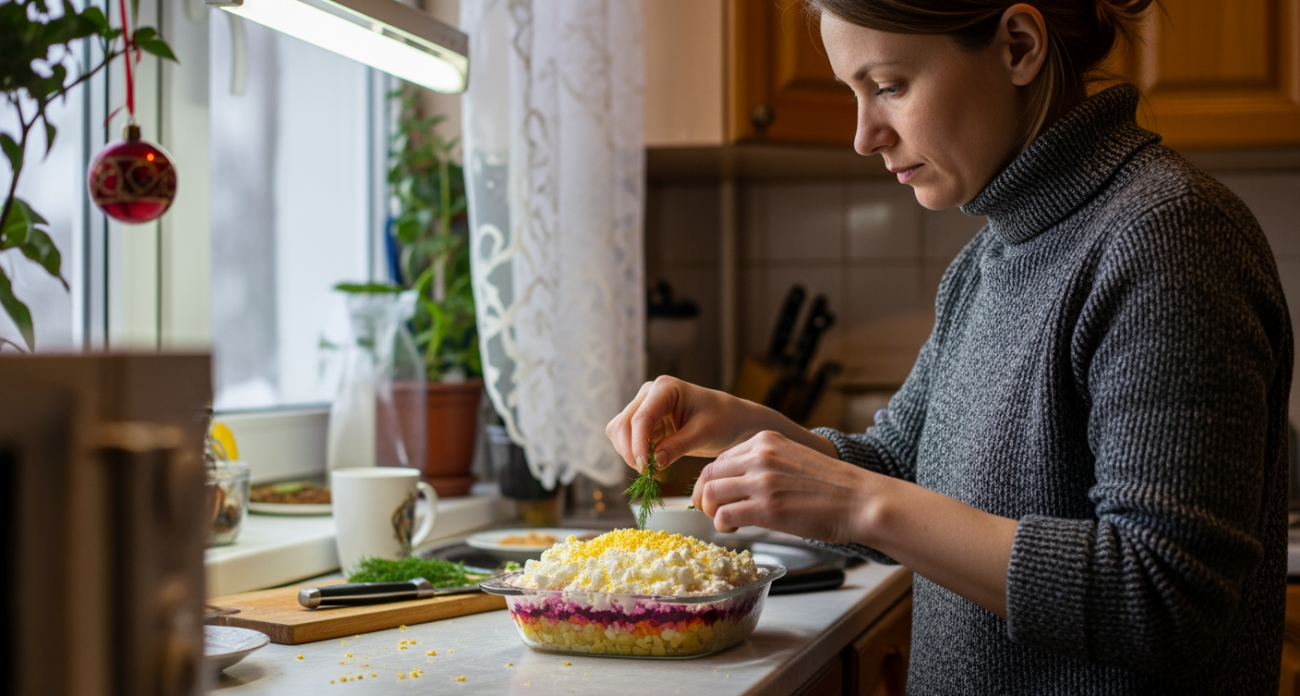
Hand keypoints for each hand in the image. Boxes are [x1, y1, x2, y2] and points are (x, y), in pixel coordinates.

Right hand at [605, 376, 764, 472]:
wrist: (731, 420)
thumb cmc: (723, 421)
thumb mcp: (704, 434)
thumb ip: (677, 446)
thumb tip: (652, 461)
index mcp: (665, 388)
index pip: (640, 418)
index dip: (638, 445)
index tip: (645, 468)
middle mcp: (649, 394)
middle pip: (623, 425)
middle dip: (631, 451)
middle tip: (649, 473)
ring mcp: (644, 407)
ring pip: (619, 432)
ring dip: (630, 454)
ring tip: (652, 470)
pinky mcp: (645, 422)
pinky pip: (627, 439)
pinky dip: (634, 454)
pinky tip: (652, 465)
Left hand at [691, 430, 878, 542]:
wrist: (861, 500)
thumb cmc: (833, 486)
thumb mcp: (794, 458)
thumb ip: (766, 463)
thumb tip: (739, 483)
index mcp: (766, 440)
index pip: (721, 459)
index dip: (713, 480)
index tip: (716, 495)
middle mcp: (760, 456)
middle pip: (710, 474)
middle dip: (704, 496)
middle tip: (711, 511)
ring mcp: (762, 481)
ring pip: (711, 493)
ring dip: (710, 511)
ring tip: (723, 521)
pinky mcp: (767, 507)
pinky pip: (724, 515)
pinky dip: (722, 524)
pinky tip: (734, 528)